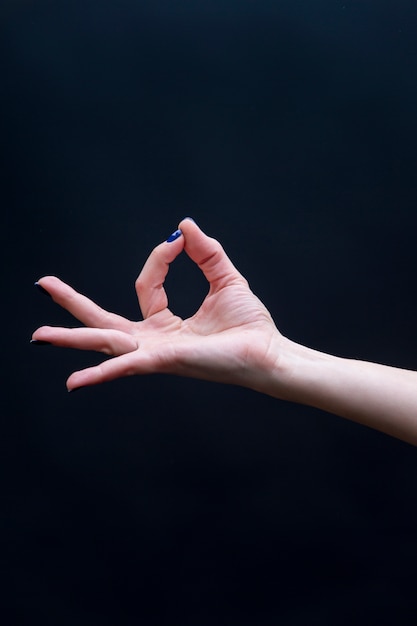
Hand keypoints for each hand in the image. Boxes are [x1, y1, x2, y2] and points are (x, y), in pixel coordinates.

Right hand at [32, 219, 283, 392]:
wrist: (269, 352)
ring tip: (38, 335)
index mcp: (165, 325)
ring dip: (70, 338)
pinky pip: (127, 366)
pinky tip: (74, 382)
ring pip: (105, 343)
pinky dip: (101, 373)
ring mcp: (156, 354)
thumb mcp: (224, 278)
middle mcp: (154, 341)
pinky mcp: (164, 361)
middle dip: (73, 304)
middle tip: (43, 284)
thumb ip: (205, 252)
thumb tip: (183, 226)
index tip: (177, 243)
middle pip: (105, 322)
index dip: (158, 259)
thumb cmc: (249, 325)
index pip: (145, 286)